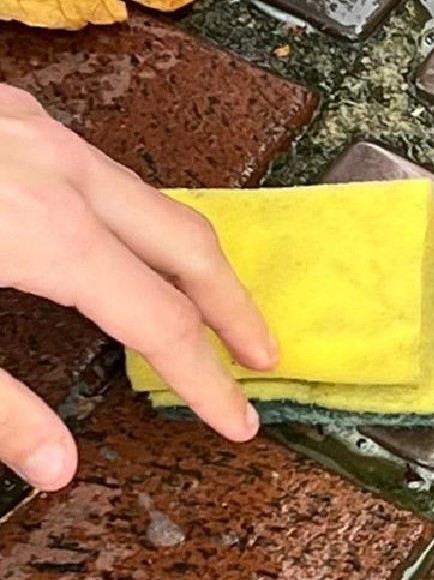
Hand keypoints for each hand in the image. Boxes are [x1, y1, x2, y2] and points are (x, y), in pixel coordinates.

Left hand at [0, 87, 275, 490]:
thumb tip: (56, 467)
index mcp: (48, 232)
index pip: (160, 322)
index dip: (207, 380)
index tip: (237, 423)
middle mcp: (57, 169)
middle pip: (188, 242)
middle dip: (234, 305)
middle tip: (262, 359)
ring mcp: (30, 130)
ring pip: (148, 195)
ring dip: (188, 258)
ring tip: (206, 308)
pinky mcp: (2, 112)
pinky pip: (99, 168)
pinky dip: (133, 218)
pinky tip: (113, 245)